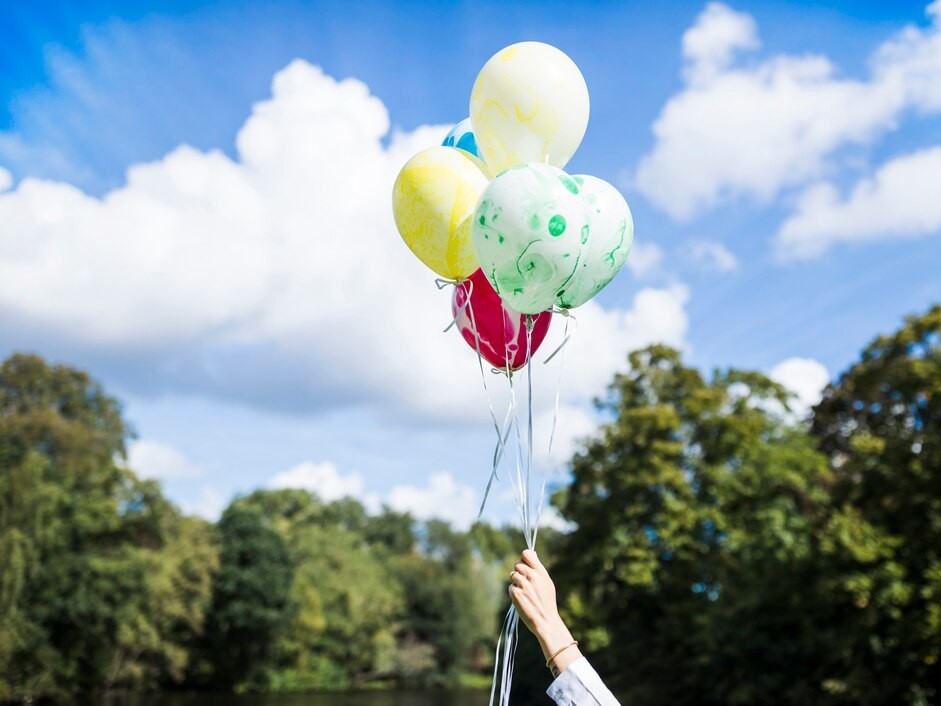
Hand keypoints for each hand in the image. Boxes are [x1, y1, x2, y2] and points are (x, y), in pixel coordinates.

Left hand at [508, 549, 581, 673]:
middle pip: (517, 564)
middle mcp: (532, 576)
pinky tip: (522, 600)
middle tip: (525, 583)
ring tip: (526, 593)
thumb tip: (530, 554)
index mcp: (541, 572)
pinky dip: (514, 592)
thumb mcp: (547, 583)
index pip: (526, 553)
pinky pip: (510, 587)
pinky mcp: (515, 593)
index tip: (525, 564)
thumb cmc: (547, 602)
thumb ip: (538, 569)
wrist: (546, 621)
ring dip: (516, 582)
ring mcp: (523, 584)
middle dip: (519, 572)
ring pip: (512, 575)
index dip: (524, 558)